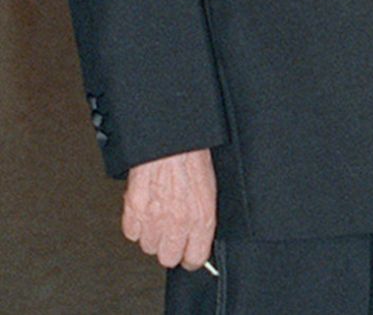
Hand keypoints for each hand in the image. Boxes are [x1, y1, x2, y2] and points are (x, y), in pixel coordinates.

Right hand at [123, 148, 216, 269]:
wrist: (170, 142)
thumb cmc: (193, 158)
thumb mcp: (210, 190)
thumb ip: (203, 218)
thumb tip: (199, 235)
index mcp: (201, 219)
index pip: (195, 258)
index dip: (192, 256)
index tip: (190, 253)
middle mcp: (177, 224)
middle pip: (168, 258)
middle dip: (171, 248)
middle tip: (173, 233)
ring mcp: (153, 220)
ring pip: (148, 247)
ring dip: (153, 235)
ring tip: (160, 215)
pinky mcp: (133, 213)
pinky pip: (132, 233)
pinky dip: (137, 224)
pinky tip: (146, 209)